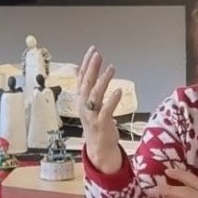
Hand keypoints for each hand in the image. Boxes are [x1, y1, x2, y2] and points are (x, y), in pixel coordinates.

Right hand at [77, 46, 123, 173]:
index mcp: (80, 100)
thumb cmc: (95, 122)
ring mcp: (92, 116)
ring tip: (111, 68)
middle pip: (86, 84)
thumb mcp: (87, 102)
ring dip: (102, 81)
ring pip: (95, 96)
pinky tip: (118, 91)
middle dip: (92, 69)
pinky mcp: (102, 124)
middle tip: (98, 55)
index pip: (81, 78)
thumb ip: (84, 85)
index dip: (86, 64)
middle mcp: (84, 106)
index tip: (93, 50)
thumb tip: (78, 67)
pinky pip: (106, 111)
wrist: (98, 147)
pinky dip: (111, 101)